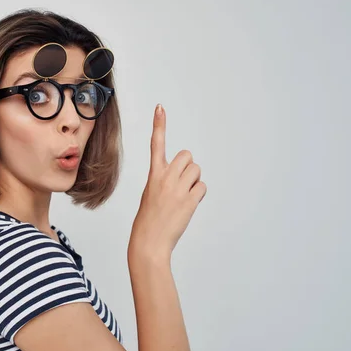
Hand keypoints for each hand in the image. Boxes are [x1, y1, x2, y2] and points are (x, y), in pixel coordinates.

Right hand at [128, 104, 206, 264]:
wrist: (149, 242)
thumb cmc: (149, 220)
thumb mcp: (151, 194)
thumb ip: (164, 180)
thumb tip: (185, 177)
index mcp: (153, 175)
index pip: (156, 144)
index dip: (159, 125)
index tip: (160, 107)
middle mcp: (165, 177)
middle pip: (187, 156)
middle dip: (188, 167)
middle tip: (181, 183)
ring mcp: (178, 188)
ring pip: (196, 170)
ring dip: (194, 181)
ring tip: (182, 197)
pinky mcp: (189, 200)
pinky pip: (202, 187)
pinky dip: (198, 194)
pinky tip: (187, 206)